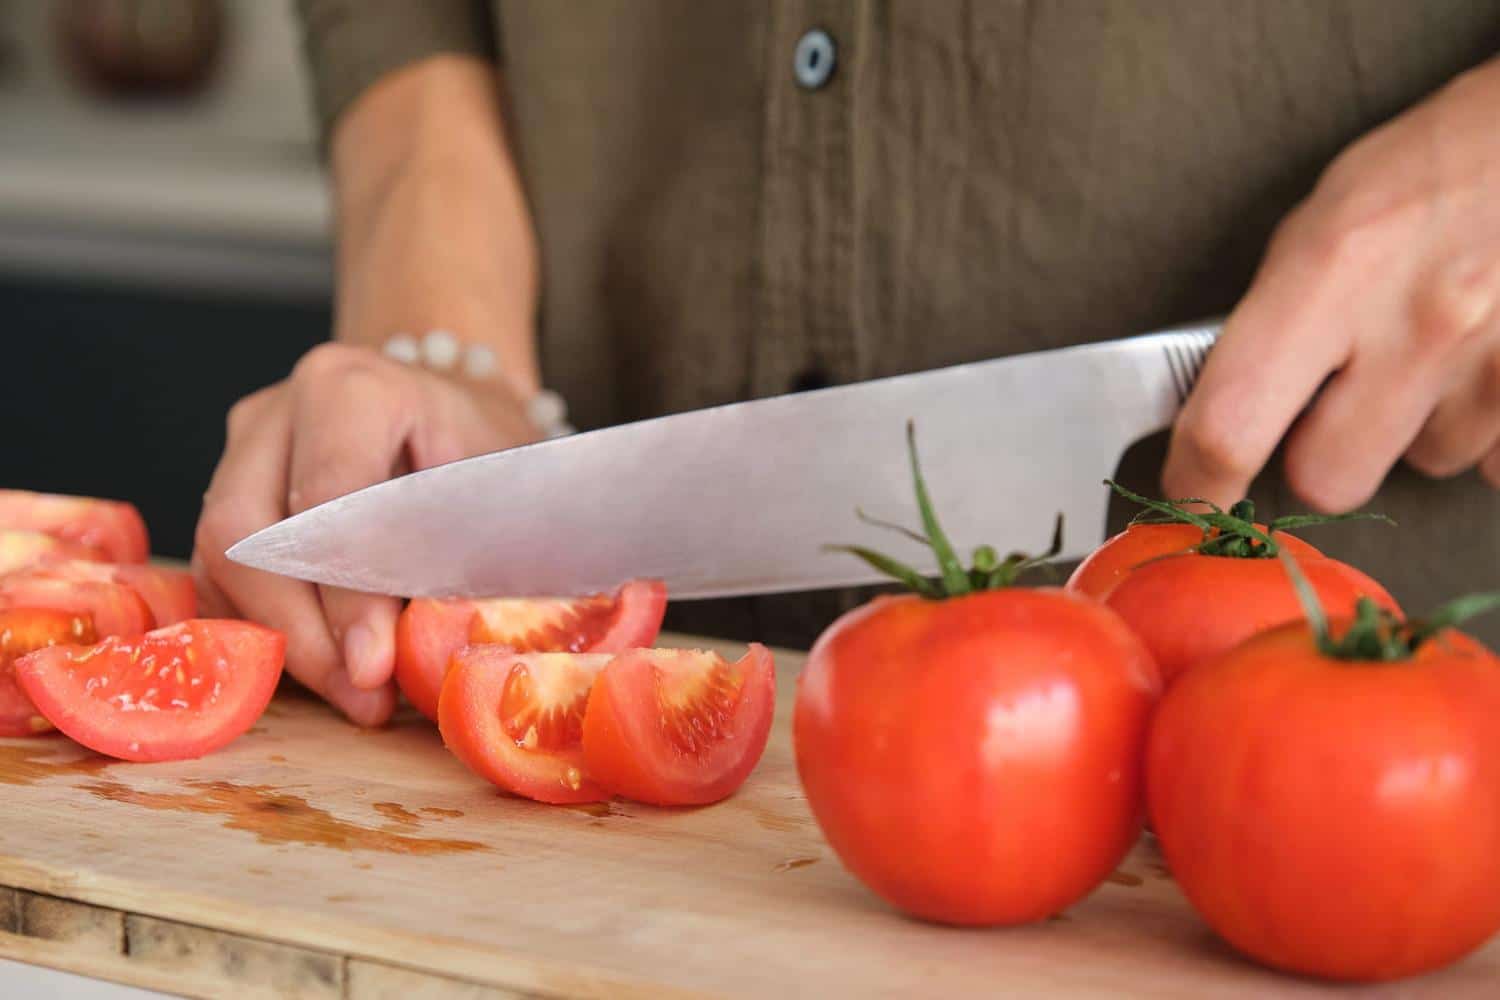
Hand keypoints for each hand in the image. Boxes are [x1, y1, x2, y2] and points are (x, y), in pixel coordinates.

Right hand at [193, 349, 536, 725]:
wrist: (451, 409)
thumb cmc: (482, 446)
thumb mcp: (497, 480)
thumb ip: (465, 545)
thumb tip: (442, 640)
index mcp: (351, 388)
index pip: (326, 496)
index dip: (346, 592)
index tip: (374, 665)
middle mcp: (277, 413)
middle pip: (245, 533)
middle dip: (301, 632)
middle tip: (362, 695)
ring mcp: (240, 453)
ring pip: (220, 561)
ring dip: (284, 643)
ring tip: (355, 695)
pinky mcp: (226, 497)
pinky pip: (219, 579)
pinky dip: (267, 633)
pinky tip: (324, 672)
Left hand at [1164, 57, 1499, 509]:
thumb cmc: (1438, 167)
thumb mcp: (1325, 217)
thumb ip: (1272, 318)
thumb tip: (1220, 409)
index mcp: (1332, 270)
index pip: (1230, 425)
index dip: (1199, 481)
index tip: (1194, 493)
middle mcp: (1418, 324)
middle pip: (1328, 480)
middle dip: (1322, 454)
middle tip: (1341, 395)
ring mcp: (1498, 359)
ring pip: (1425, 466)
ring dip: (1415, 428)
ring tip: (1436, 347)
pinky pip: (1497, 464)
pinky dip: (1487, 426)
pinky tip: (1486, 361)